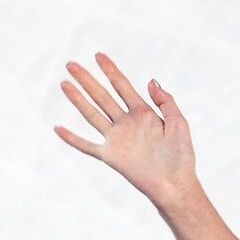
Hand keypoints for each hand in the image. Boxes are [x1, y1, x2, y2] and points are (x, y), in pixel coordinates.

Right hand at [54, 51, 197, 205]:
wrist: (175, 184)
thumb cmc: (181, 155)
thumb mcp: (179, 123)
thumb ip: (166, 101)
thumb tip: (150, 81)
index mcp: (143, 113)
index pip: (122, 86)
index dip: (110, 70)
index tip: (98, 55)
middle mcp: (126, 123)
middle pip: (102, 96)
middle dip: (87, 80)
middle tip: (71, 65)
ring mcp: (117, 139)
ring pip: (92, 115)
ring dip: (78, 99)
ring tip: (64, 83)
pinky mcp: (111, 156)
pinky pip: (87, 146)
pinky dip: (72, 139)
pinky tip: (58, 129)